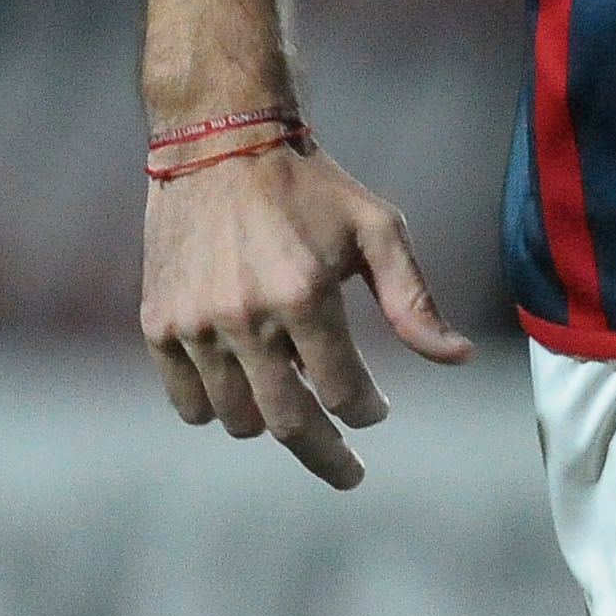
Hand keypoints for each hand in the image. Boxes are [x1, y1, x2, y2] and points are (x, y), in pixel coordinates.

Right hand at [140, 141, 474, 489]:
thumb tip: (458, 359)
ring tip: (295, 400)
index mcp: (304, 295)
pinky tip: (245, 388)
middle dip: (327, 456)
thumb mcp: (378, 230)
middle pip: (288, 424)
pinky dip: (218, 409)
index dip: (366, 412)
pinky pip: (188, 403)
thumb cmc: (313, 187)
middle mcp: (244, 317)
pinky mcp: (158, 326)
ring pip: (237, 419)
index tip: (378, 413)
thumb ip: (414, 301)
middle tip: (350, 472)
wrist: (221, 142)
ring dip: (273, 424)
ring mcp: (195, 326)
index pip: (342, 393)